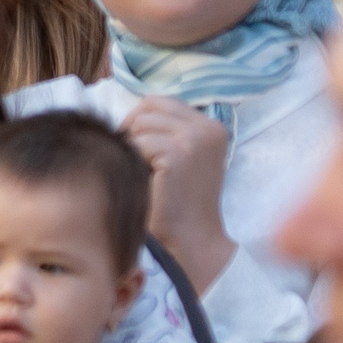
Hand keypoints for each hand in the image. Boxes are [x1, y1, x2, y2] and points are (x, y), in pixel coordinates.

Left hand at [121, 96, 235, 291]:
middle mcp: (209, 127)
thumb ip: (166, 131)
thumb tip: (129, 112)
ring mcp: (196, 139)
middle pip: (148, 107)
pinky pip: (138, 143)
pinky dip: (134, 160)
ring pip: (140, 123)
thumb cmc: (178, 202)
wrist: (190, 240)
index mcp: (213, 126)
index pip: (161, 102)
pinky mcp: (179, 153)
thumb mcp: (182, 157)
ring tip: (144, 172)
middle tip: (133, 160)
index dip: (140, 120)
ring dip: (133, 147)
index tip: (136, 146)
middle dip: (133, 130)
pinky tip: (146, 181)